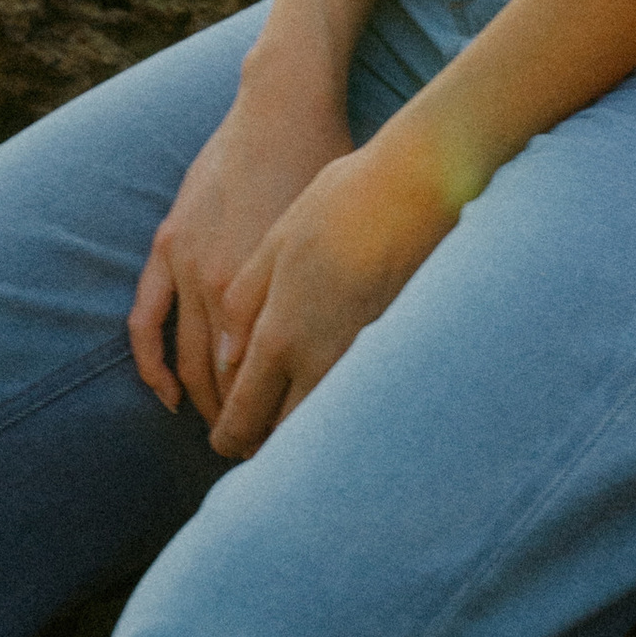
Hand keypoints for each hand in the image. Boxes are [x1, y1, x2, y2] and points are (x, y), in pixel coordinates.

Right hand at [129, 55, 356, 430]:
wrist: (284, 107)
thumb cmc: (328, 175)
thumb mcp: (336, 249)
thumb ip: (328, 307)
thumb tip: (347, 366)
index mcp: (268, 292)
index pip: (266, 384)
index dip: (277, 425)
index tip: (291, 452)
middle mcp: (222, 286)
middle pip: (226, 382)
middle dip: (240, 423)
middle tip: (258, 453)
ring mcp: (189, 266)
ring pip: (188, 361)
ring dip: (201, 403)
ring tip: (221, 430)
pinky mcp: (169, 244)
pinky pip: (146, 319)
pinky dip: (152, 364)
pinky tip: (167, 396)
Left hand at [205, 134, 461, 459]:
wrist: (412, 190)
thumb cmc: (337, 204)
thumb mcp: (275, 244)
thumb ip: (244, 303)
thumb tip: (227, 358)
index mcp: (280, 335)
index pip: (245, 414)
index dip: (229, 437)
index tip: (223, 442)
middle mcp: (318, 360)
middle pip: (283, 435)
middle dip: (262, 446)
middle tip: (251, 446)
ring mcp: (359, 361)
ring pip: (321, 424)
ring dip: (300, 433)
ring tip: (286, 429)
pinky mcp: (391, 352)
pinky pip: (353, 401)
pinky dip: (335, 411)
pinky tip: (332, 398)